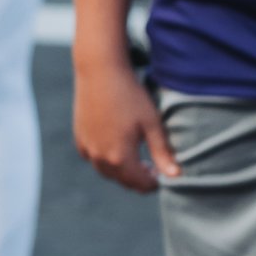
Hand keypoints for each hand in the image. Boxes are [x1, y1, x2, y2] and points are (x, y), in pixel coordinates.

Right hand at [73, 51, 178, 193]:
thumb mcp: (152, 124)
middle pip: (123, 181)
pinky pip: (94, 159)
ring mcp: (87, 149)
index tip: (163, 174)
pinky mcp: (80, 139)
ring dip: (121, 171)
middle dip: (139, 179)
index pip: (140, 184)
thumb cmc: (130, 96)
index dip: (154, 182)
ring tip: (136, 158)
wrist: (100, 72)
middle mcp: (100, 158)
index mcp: (120, 158)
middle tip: (152, 167)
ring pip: (107, 172)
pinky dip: (105, 159)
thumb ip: (162, 152)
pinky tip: (115, 145)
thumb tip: (175, 176)